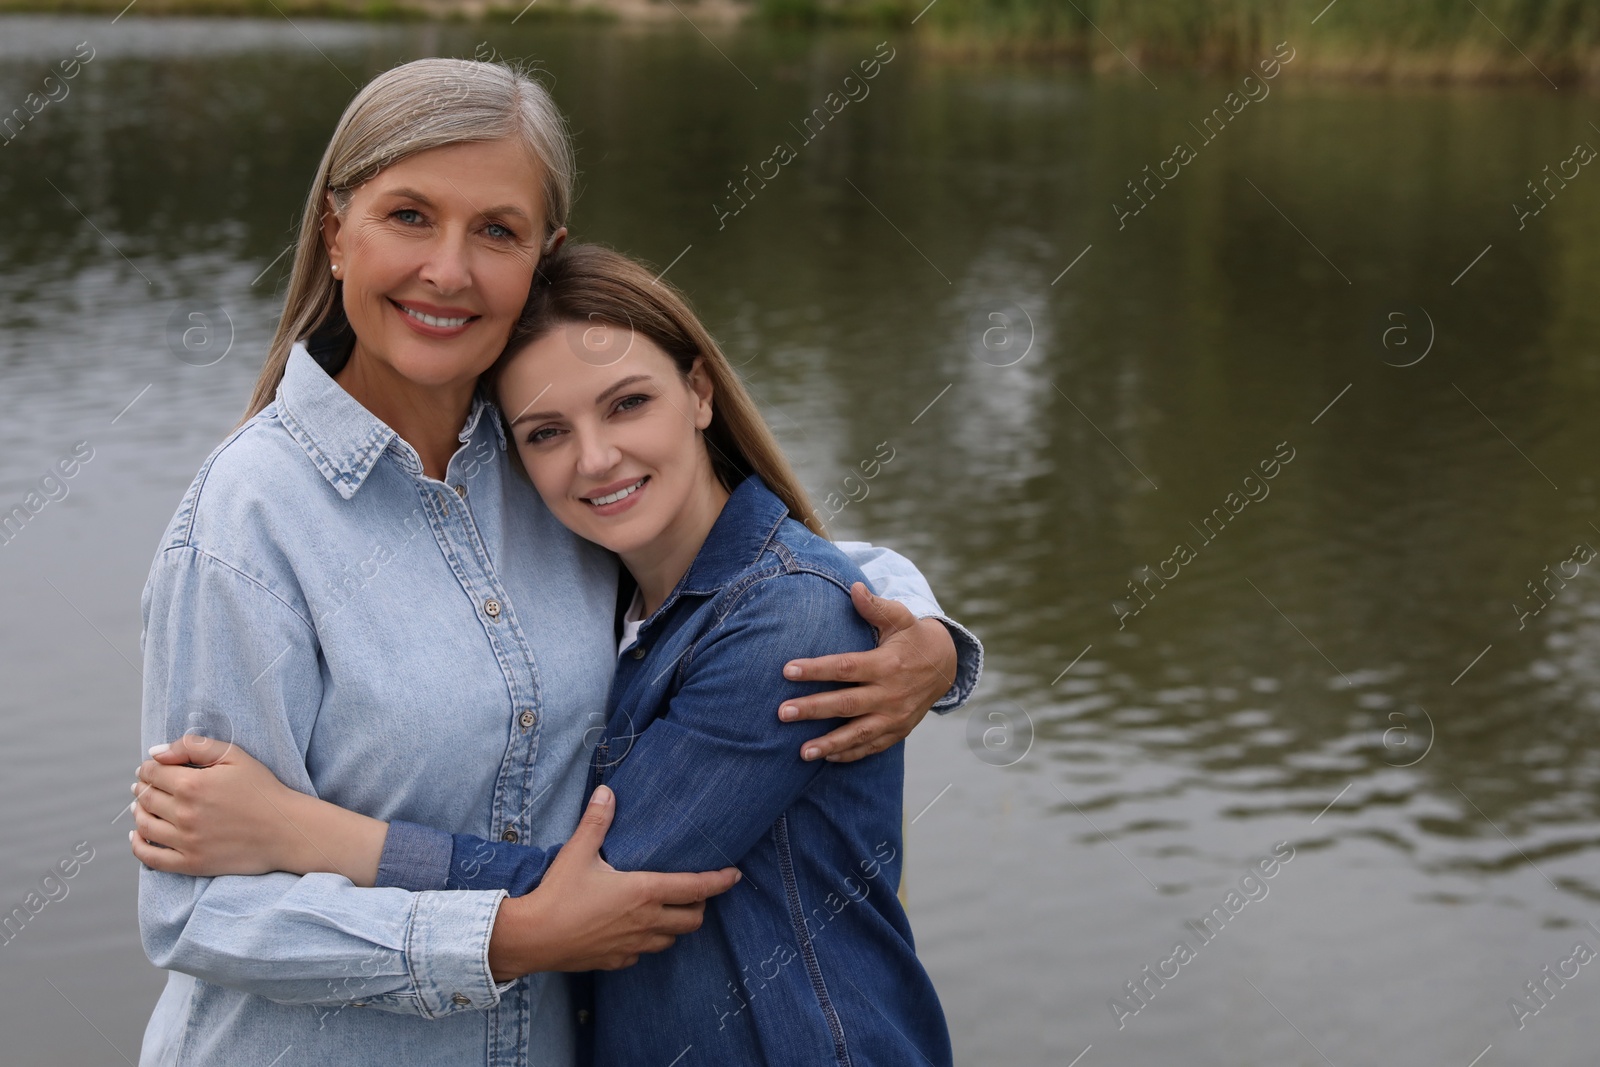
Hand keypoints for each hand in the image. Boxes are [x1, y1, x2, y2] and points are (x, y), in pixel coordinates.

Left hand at [130, 734, 361, 880]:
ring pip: (144, 825)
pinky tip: (137, 836)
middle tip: (145, 786)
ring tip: (142, 806)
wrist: (285, 830)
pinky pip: (150, 857)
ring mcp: (185, 841)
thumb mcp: (235, 756)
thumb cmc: (263, 790)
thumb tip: (155, 753)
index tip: (151, 768)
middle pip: (146, 798)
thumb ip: (194, 747)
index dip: (148, 768)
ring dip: (138, 812)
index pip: (152, 773)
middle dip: (142, 788)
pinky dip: (138, 845)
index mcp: (193, 784)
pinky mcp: (190, 863)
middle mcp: (184, 813)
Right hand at [489, 785, 740, 978]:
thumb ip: (597, 821)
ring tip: (668, 910)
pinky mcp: (616, 961)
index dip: (720, 881)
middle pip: (692, 919)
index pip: (696, 888)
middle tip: (696, 892)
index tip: (735, 875)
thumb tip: (608, 792)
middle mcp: (646, 922)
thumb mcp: (578, 852)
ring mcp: (632, 946)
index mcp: (643, 892)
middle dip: (700, 906)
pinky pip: (643, 954)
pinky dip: (648, 942)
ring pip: (671, 940)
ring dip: (676, 926)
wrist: (531, 938)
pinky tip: (635, 931)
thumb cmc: (557, 894)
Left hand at [778, 582, 956, 762]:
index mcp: (887, 664)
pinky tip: (825, 757)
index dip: (816, 669)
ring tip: (801, 752)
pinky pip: (872, 746)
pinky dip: (849, 754)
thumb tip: (855, 587)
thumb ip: (875, 607)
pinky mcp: (898, 731)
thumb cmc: (913, 637)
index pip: (846, 667)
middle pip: (846, 704)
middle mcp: (891, 694)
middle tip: (783, 713)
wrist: (945, 666)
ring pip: (859, 733)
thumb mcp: (900, 618)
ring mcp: (895, 716)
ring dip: (829, 744)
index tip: (787, 670)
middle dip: (813, 709)